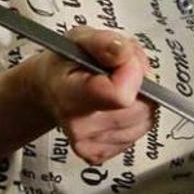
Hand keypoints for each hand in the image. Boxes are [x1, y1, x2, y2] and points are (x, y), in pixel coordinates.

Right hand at [27, 26, 155, 164]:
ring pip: (145, 120)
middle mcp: (78, 126)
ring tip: (117, 86)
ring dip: (141, 99)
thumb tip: (124, 52)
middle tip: (120, 71)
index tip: (122, 61)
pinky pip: (139, 133)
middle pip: (139, 109)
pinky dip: (136, 116)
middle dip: (141, 83)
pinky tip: (115, 105)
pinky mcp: (100, 155)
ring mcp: (89, 145)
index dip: (132, 72)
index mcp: (69, 95)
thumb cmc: (64, 63)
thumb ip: (104, 42)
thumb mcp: (80, 38)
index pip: (120, 95)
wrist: (48, 90)